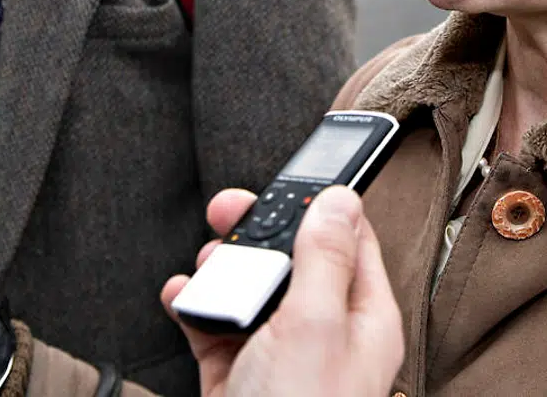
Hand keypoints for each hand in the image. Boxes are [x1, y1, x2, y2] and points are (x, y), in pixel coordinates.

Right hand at [162, 186, 403, 396]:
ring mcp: (280, 355)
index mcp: (362, 317)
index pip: (352, 239)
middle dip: (257, 231)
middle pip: (292, 258)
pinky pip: (216, 327)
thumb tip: (341, 197)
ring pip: (250, 289)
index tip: (292, 170)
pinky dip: (196, 307)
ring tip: (204, 270)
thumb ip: (326, 258)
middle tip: (225, 210)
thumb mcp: (316, 324)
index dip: (321, 201)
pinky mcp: (239, 377)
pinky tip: (184, 298)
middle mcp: (325, 333)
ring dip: (221, 270)